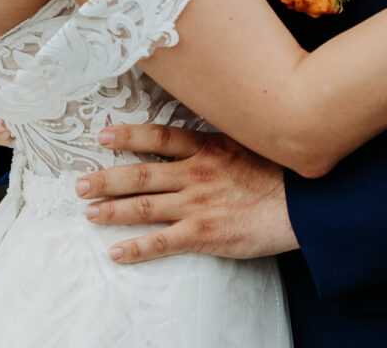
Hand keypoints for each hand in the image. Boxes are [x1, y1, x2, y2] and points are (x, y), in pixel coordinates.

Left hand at [77, 124, 296, 263]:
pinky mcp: (204, 233)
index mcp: (208, 148)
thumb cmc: (283, 173)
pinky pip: (161, 242)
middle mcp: (196, 173)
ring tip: (89, 212)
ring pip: (143, 206)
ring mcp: (197, 204)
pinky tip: (116, 252)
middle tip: (80, 183)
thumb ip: (222, 143)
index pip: (159, 138)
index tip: (104, 135)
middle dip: (106, 178)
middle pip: (140, 174)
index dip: (128, 136)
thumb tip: (203, 139)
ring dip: (111, 209)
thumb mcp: (251, 144)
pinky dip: (135, 248)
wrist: (305, 202)